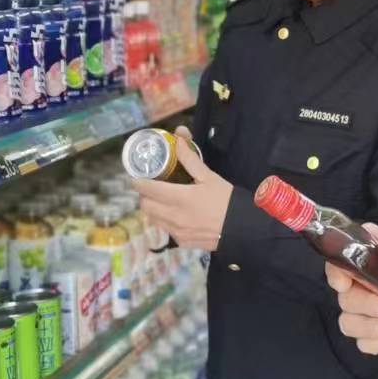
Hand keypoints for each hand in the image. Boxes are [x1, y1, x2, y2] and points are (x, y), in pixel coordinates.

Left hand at [130, 126, 232, 251]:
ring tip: (163, 201)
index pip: (147, 189)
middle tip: (151, 187)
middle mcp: (174, 217)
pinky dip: (165, 221)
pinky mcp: (182, 242)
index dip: (137, 182)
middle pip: (145, 206)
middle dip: (144, 195)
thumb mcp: (209, 176)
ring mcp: (177, 232)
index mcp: (179, 198)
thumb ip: (190, 158)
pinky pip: (165, 230)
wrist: (242, 228)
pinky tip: (176, 215)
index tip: (135, 176)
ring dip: (153, 209)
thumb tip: (179, 136)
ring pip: (153, 219)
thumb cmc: (226, 200)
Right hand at [328, 220, 377, 355]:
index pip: (335, 268)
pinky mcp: (376, 334)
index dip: (336, 276)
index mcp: (358, 263)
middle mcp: (355, 289)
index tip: (345, 283)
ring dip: (371, 328)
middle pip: (346, 301)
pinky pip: (366, 344)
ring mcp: (363, 314)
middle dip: (367, 307)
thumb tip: (372, 232)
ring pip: (350, 325)